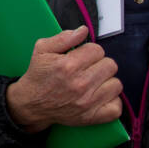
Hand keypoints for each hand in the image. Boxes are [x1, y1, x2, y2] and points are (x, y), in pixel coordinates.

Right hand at [6, 26, 122, 132]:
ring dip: (106, 82)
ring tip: (93, 82)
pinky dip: (111, 101)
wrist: (31, 103)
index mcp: (68, 65)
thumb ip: (63, 38)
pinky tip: (99, 96)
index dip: (90, 51)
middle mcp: (80, 84)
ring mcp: (88, 102)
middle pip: (110, 65)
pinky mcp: (92, 116)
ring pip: (116, 84)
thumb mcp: (42, 50)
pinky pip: (116, 106)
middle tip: (88, 69)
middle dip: (99, 64)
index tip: (83, 56)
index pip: (97, 50)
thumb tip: (83, 30)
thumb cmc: (38, 76)